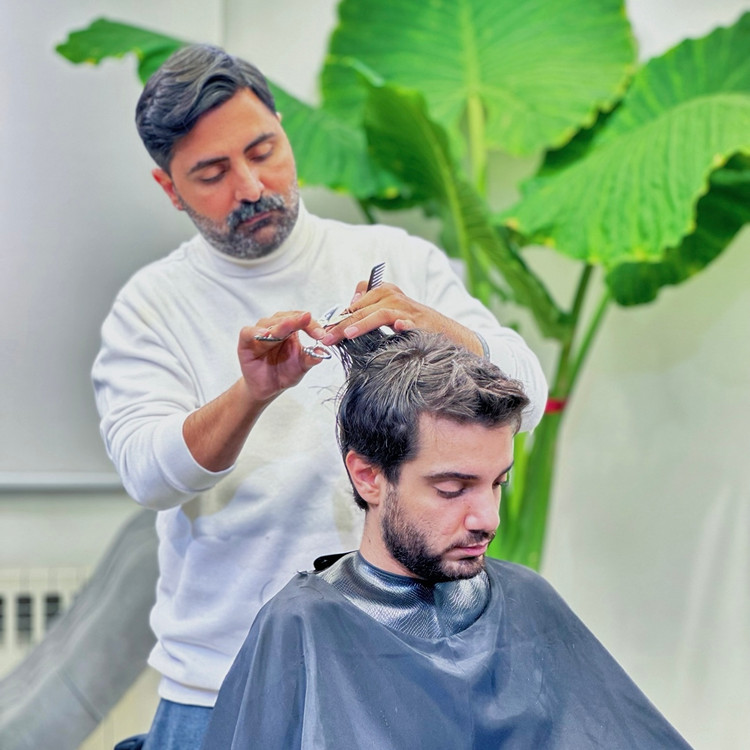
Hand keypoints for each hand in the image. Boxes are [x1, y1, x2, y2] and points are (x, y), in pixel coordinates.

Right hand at [238, 311, 327, 402]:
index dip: (311, 324)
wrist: (268, 388)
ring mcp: (259, 334)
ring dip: (278, 325)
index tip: (320, 334)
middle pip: (285, 318)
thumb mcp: (302, 366)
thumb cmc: (284, 372)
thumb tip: (323, 352)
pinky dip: (255, 332)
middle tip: (307, 319)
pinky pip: (247, 332)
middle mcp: (275, 328)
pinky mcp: (246, 342)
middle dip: (297, 320)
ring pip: (268, 323)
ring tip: (287, 326)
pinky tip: (264, 334)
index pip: (301, 319)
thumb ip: (311, 358)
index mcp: (291, 331)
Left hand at [319, 282, 482, 354]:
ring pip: (381, 313)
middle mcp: (396, 298)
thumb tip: (348, 305)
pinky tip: (400, 328)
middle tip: (327, 337)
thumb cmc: (415, 326)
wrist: (447, 334)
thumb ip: (368, 308)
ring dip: (364, 323)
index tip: (324, 331)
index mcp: (386, 293)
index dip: (339, 316)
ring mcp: (409, 311)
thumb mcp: (388, 315)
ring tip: (349, 334)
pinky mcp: (423, 324)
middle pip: (363, 309)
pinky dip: (405, 324)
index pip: (356, 302)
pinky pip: (411, 323)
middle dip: (342, 324)